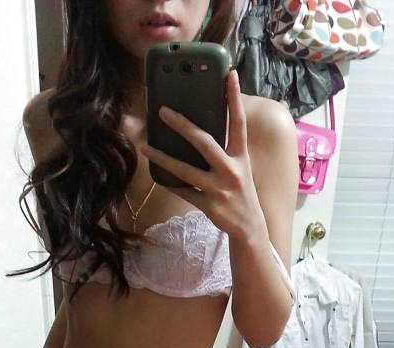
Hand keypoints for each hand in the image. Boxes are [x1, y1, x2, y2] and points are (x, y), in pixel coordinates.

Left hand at [140, 69, 266, 240]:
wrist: (249, 227)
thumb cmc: (240, 190)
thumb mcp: (239, 166)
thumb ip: (225, 147)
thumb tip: (201, 126)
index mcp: (240, 156)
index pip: (238, 122)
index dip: (234, 98)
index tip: (229, 75)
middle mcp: (231, 170)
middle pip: (204, 143)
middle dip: (183, 126)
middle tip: (162, 111)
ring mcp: (218, 189)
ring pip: (185, 170)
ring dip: (163, 158)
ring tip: (145, 147)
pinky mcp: (208, 206)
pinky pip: (183, 191)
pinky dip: (170, 183)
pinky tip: (157, 175)